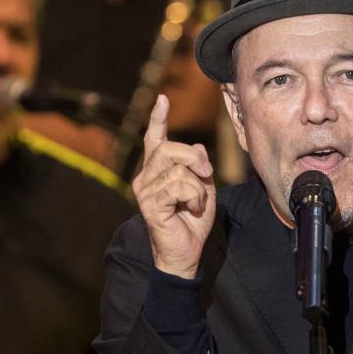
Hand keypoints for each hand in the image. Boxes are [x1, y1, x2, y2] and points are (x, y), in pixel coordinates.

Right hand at [132, 94, 215, 278]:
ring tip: (195, 202)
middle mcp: (145, 178)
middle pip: (170, 148)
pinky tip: (191, 209)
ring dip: (197, 186)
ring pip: (178, 169)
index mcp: (156, 172)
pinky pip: (179, 185)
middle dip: (194, 158)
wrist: (185, 254)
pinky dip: (194, 196)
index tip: (162, 99)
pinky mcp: (150, 204)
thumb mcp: (202, 189)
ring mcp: (145, 191)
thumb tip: (197, 147)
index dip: (158, 119)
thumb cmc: (192, 222)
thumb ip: (198, 168)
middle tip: (207, 174)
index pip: (155, 140)